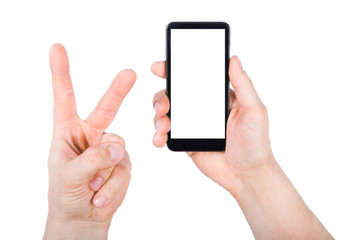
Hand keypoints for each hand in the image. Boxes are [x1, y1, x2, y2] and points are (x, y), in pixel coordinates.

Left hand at [44, 44, 135, 239]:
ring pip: (119, 146)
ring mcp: (109, 147)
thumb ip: (92, 159)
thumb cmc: (65, 193)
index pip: (65, 98)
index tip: (57, 49)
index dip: (61, 73)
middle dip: (118, 90)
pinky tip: (102, 194)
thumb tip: (118, 147)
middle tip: (130, 73)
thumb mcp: (68, 176)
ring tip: (93, 186)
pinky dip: (114, 184)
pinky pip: (125, 166)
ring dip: (107, 170)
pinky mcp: (123, 162)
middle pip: (107, 107)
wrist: (83, 216)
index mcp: (68, 131)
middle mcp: (90, 134)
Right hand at [151, 56, 272, 193]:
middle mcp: (203, 108)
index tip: (160, 67)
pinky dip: (158, 134)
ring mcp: (192, 125)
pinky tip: (160, 138)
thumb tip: (233, 59)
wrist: (247, 176)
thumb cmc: (256, 144)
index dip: (175, 69)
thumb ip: (244, 85)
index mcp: (218, 97)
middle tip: (163, 106)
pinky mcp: (186, 141)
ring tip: (163, 125)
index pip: (194, 77)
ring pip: (167, 112)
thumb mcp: (254, 111)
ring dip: (158, 115)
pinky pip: (166, 133)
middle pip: (175, 93)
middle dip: (162, 96)